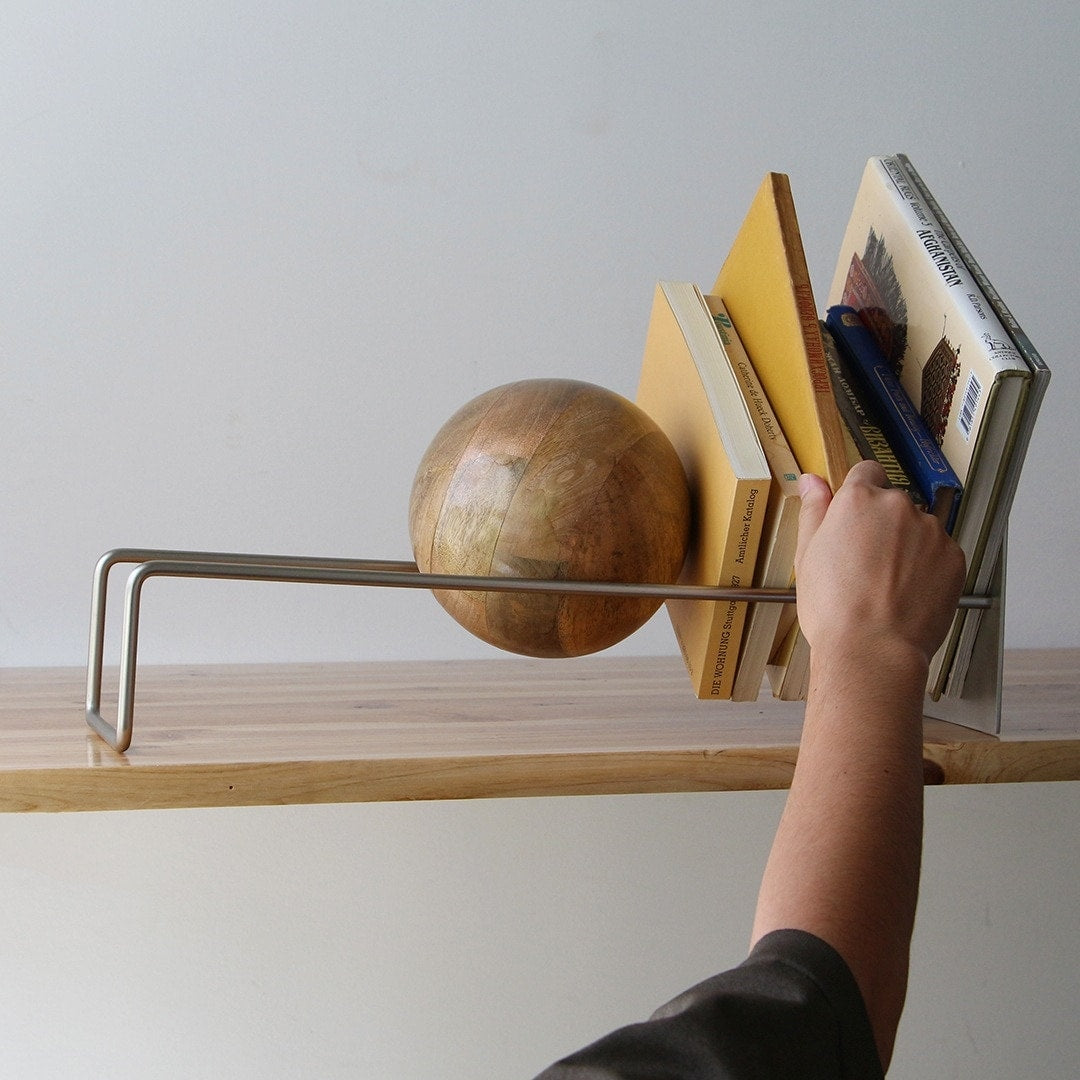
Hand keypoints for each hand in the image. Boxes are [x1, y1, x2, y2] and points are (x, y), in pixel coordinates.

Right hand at [794, 461, 965, 669]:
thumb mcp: (808, 555)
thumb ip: (814, 510)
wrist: (872, 649)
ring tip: (887, 584)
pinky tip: (907, 592)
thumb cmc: (834, 607)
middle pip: (892, 503)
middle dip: (882, 524)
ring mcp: (931, 531)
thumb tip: (812, 481)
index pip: (866, 472)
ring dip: (907, 545)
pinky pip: (939, 552)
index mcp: (859, 500)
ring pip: (918, 528)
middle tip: (864, 563)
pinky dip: (927, 567)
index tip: (853, 520)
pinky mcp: (954, 557)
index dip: (858, 495)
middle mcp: (899, 506)